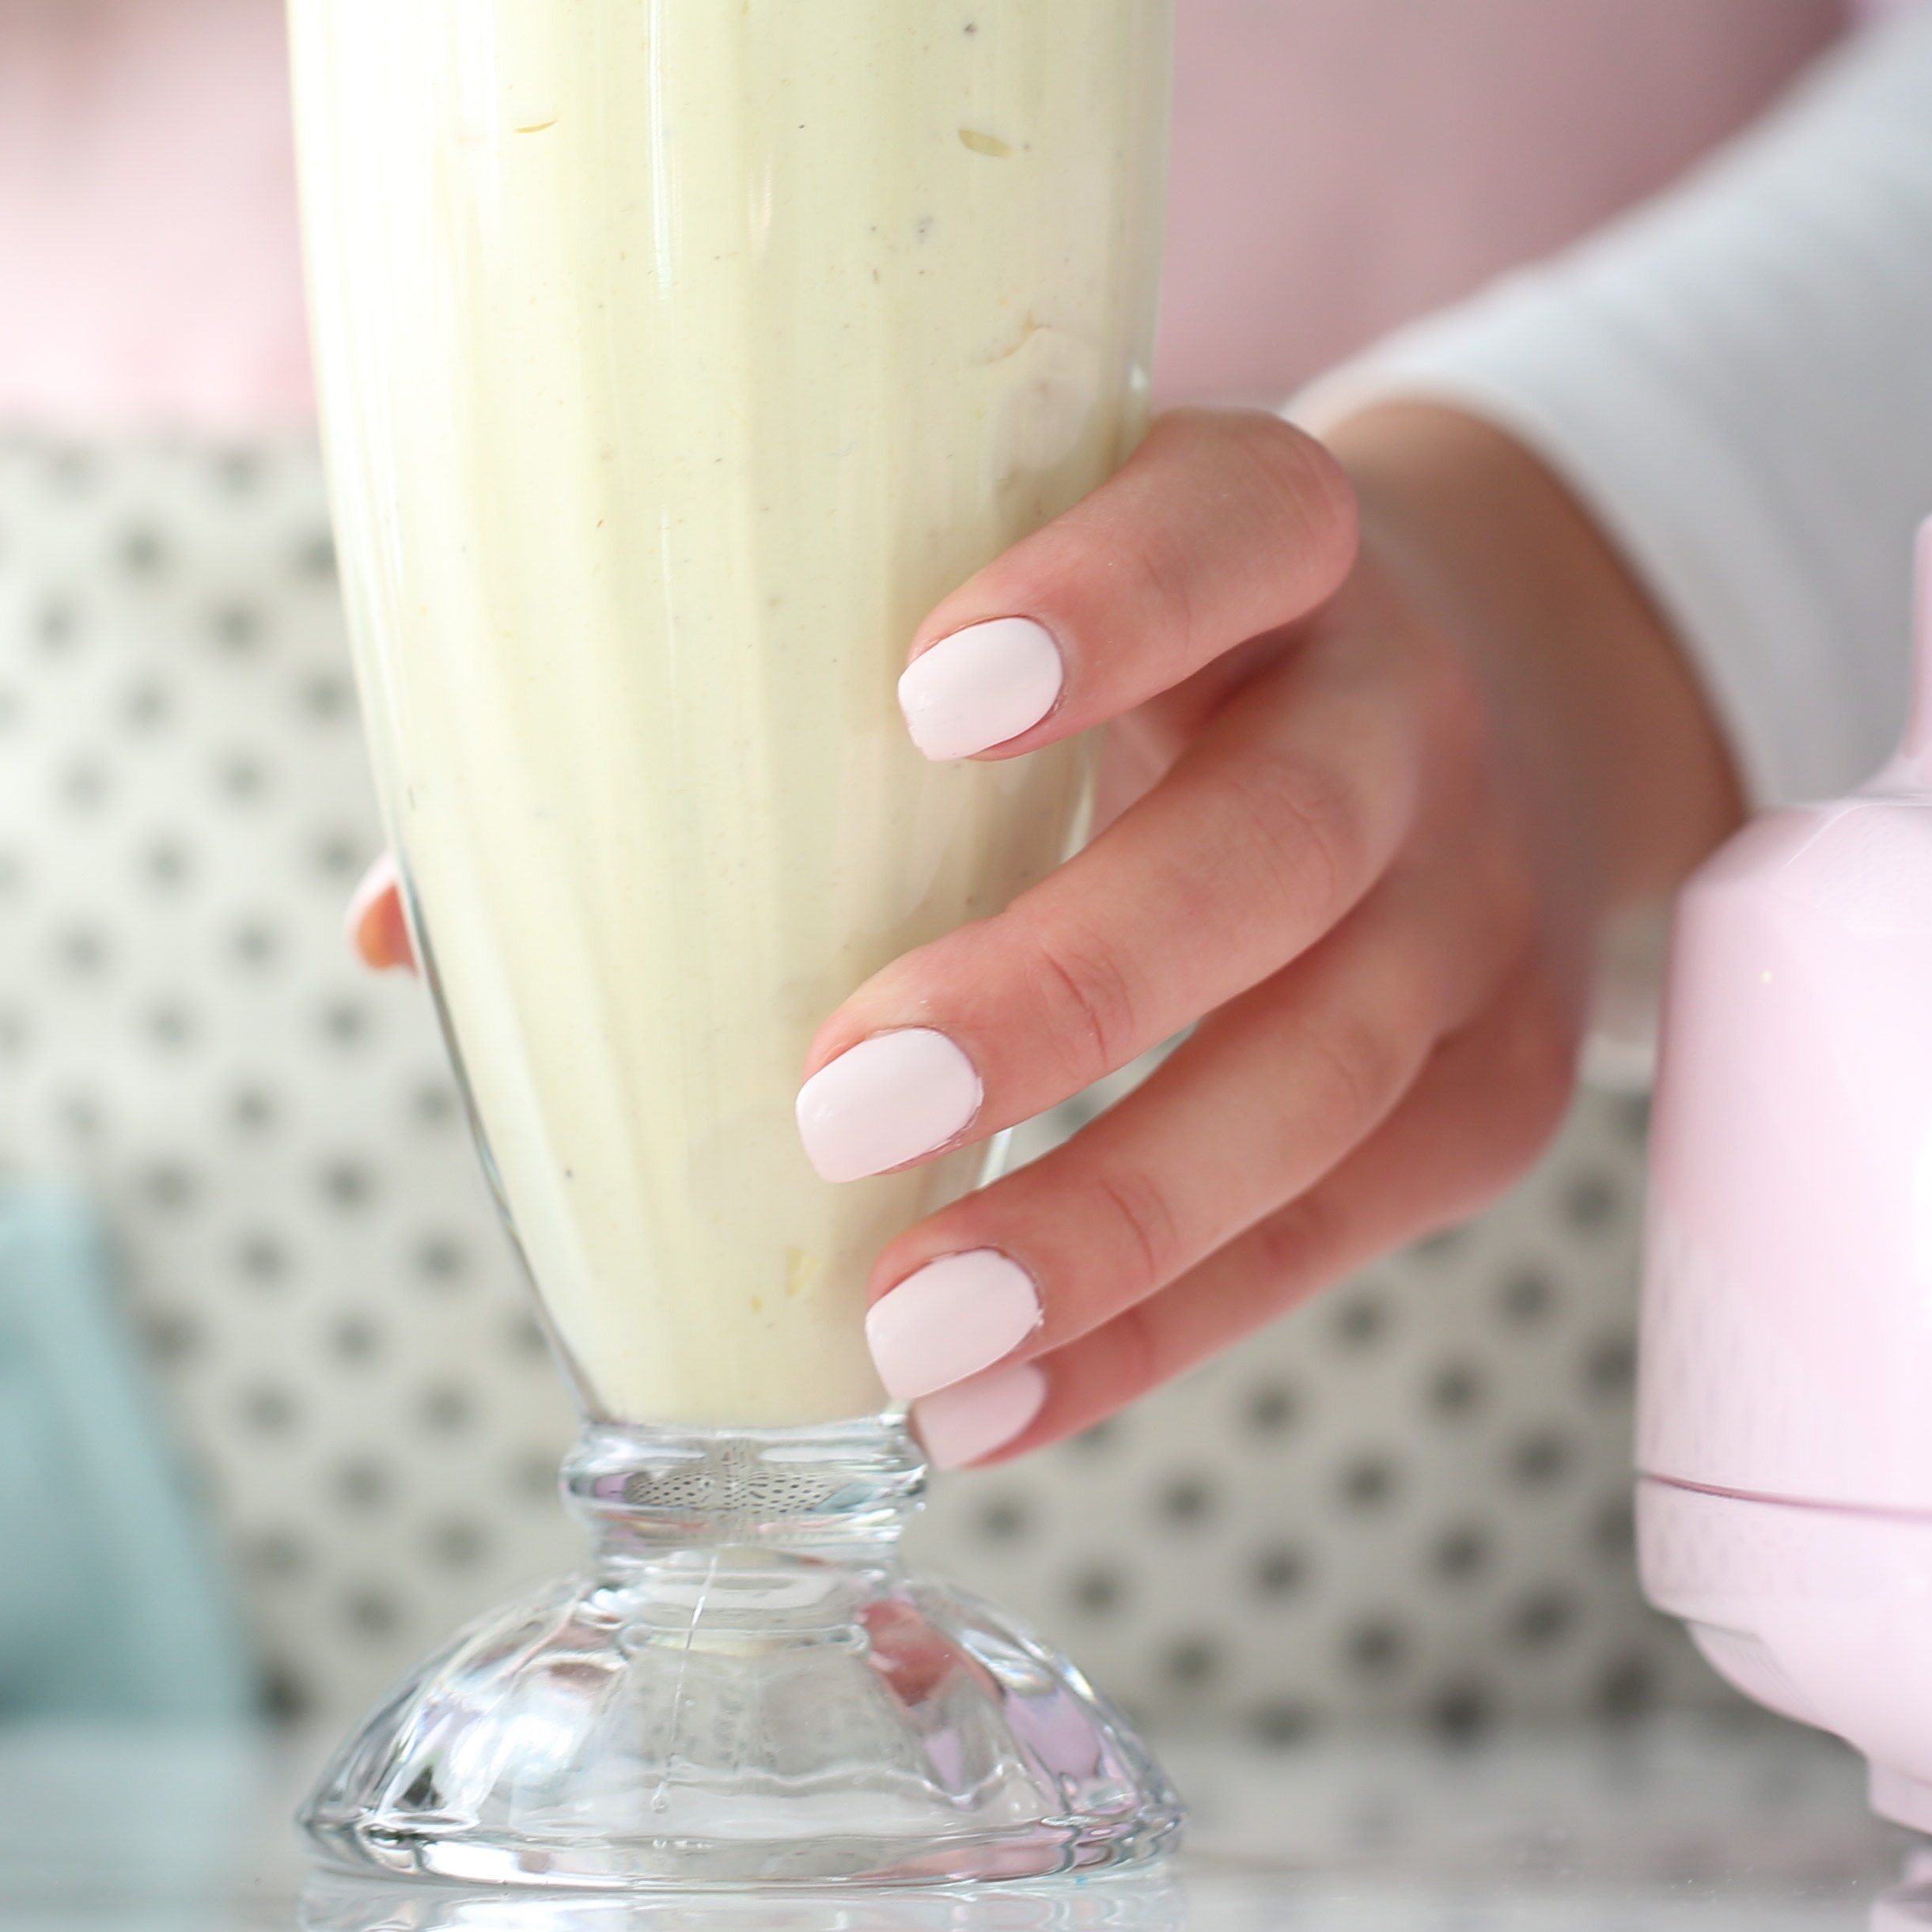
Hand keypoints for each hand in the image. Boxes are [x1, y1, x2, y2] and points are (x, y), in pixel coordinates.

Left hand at [792, 404, 1742, 1466]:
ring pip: (1328, 1070)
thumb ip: (787, 685)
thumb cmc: (1153, 660)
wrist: (1489, 691)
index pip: (1234, 526)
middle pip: (1280, 842)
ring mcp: (1474, 906)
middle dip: (1066, 988)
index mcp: (1282, 538)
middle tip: (844, 1103)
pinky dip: (1153, 1334)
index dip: (1108, 605)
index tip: (922, 700)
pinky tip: (992, 1405)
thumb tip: (433, 909)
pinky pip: (1333, 1231)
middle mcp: (1405, 709)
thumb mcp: (1033, 586)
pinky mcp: (1498, 1086)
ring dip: (1110, 1219)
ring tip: (909, 1327)